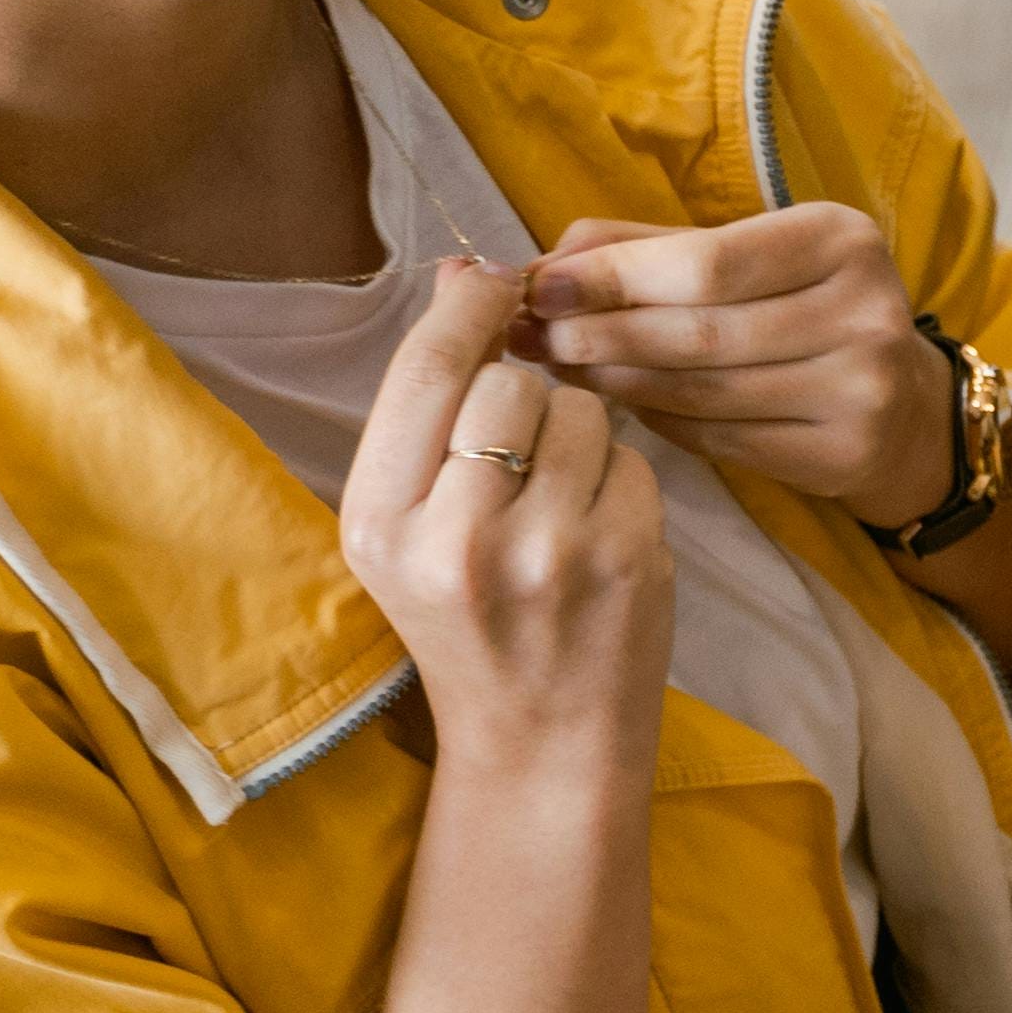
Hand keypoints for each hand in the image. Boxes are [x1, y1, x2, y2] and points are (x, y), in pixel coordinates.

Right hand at [342, 261, 674, 772]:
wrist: (541, 741)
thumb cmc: (471, 625)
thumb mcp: (409, 531)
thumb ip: (429, 413)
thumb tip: (466, 270)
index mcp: (378, 522)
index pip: (426, 369)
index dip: (469, 306)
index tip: (495, 280)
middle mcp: (454, 537)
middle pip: (511, 384)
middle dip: (526, 399)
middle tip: (520, 462)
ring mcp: (546, 551)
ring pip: (582, 412)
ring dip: (580, 438)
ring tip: (558, 506)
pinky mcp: (623, 560)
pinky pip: (634, 461)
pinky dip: (621, 485)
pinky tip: (598, 539)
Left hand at [521, 206, 957, 529]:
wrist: (901, 407)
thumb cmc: (800, 312)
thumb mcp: (744, 256)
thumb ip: (648, 249)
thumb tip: (545, 264)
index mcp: (840, 239)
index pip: (707, 263)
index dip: (616, 278)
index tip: (541, 288)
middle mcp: (866, 310)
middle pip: (700, 331)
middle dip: (602, 334)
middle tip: (537, 339)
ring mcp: (863, 389)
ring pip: (704, 392)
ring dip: (618, 382)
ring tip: (565, 371)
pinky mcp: (846, 453)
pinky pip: (723, 440)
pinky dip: (661, 423)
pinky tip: (627, 408)